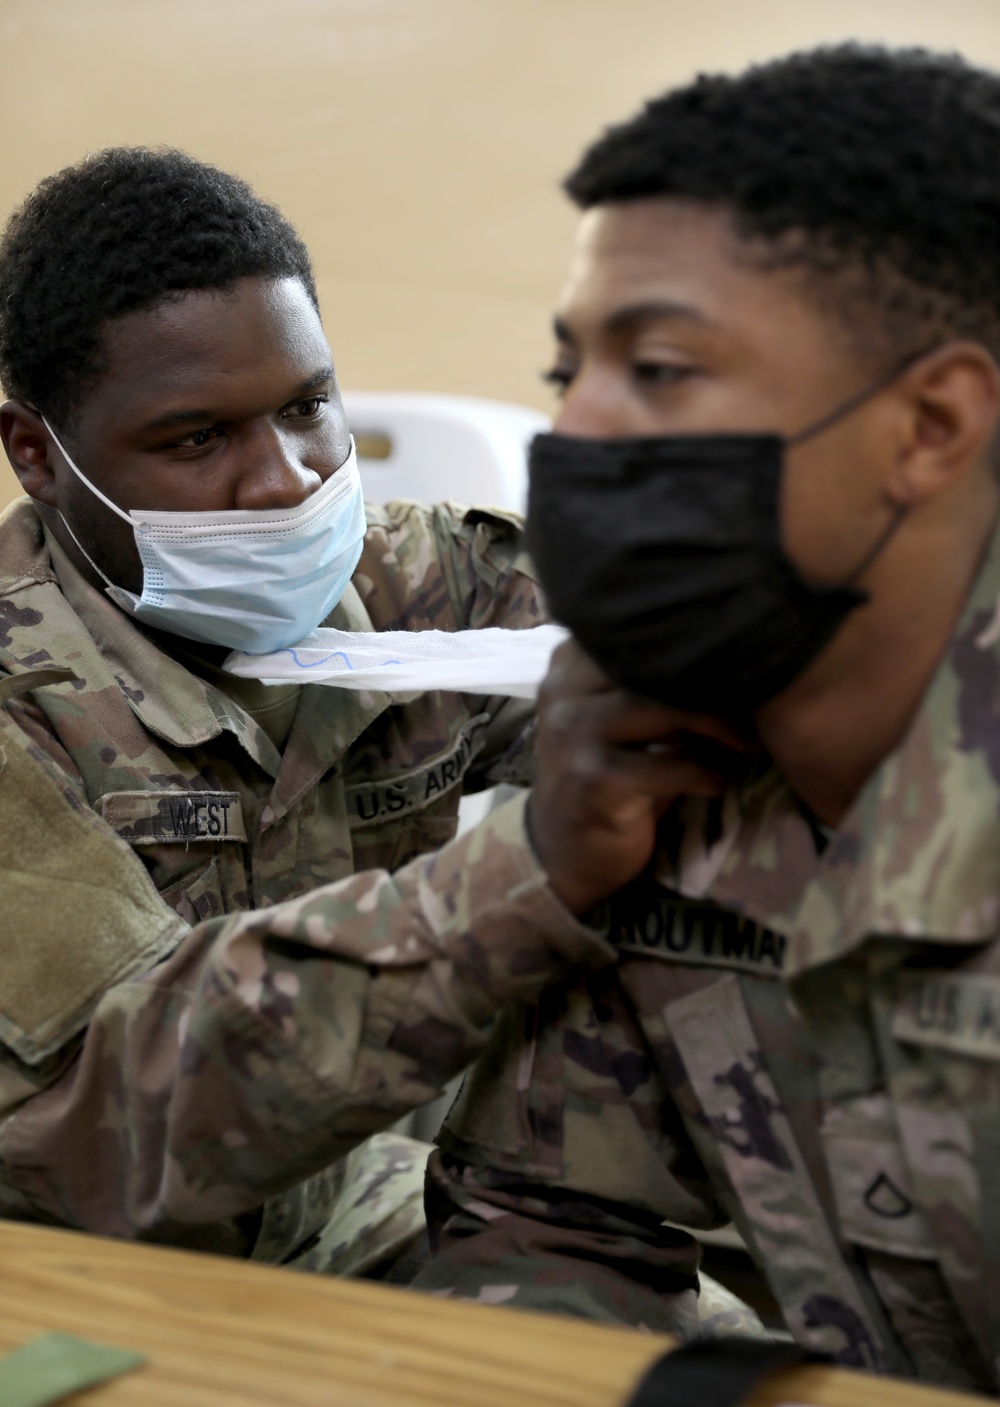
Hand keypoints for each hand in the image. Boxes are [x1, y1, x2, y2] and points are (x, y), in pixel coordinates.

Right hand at [530, 640, 749, 914]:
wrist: (563, 852)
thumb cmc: (604, 780)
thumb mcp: (617, 724)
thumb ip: (646, 686)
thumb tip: (727, 655)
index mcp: (569, 668)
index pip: (639, 635)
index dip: (693, 649)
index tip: (735, 667)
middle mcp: (564, 692)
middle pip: (656, 666)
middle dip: (713, 686)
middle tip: (750, 708)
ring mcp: (575, 734)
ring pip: (665, 707)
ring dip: (717, 727)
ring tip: (740, 745)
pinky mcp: (595, 778)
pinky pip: (670, 764)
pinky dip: (706, 774)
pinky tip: (717, 784)